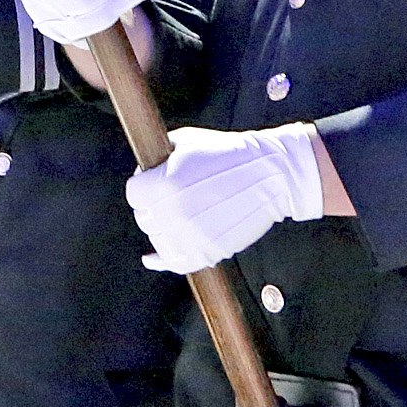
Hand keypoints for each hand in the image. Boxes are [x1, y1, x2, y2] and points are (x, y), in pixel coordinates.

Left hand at [124, 123, 325, 275]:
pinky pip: (175, 263)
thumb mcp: (186, 142)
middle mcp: (174, 212)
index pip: (134, 195)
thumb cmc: (227, 153)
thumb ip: (157, 161)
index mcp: (165, 183)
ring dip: (165, 230)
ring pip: (158, 241)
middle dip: (155, 208)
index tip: (156, 185)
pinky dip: (163, 260)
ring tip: (182, 216)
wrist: (272, 173)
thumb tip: (140, 178)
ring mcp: (190, 236)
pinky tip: (152, 258)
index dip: (144, 188)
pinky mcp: (207, 253)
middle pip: (145, 219)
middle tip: (175, 199)